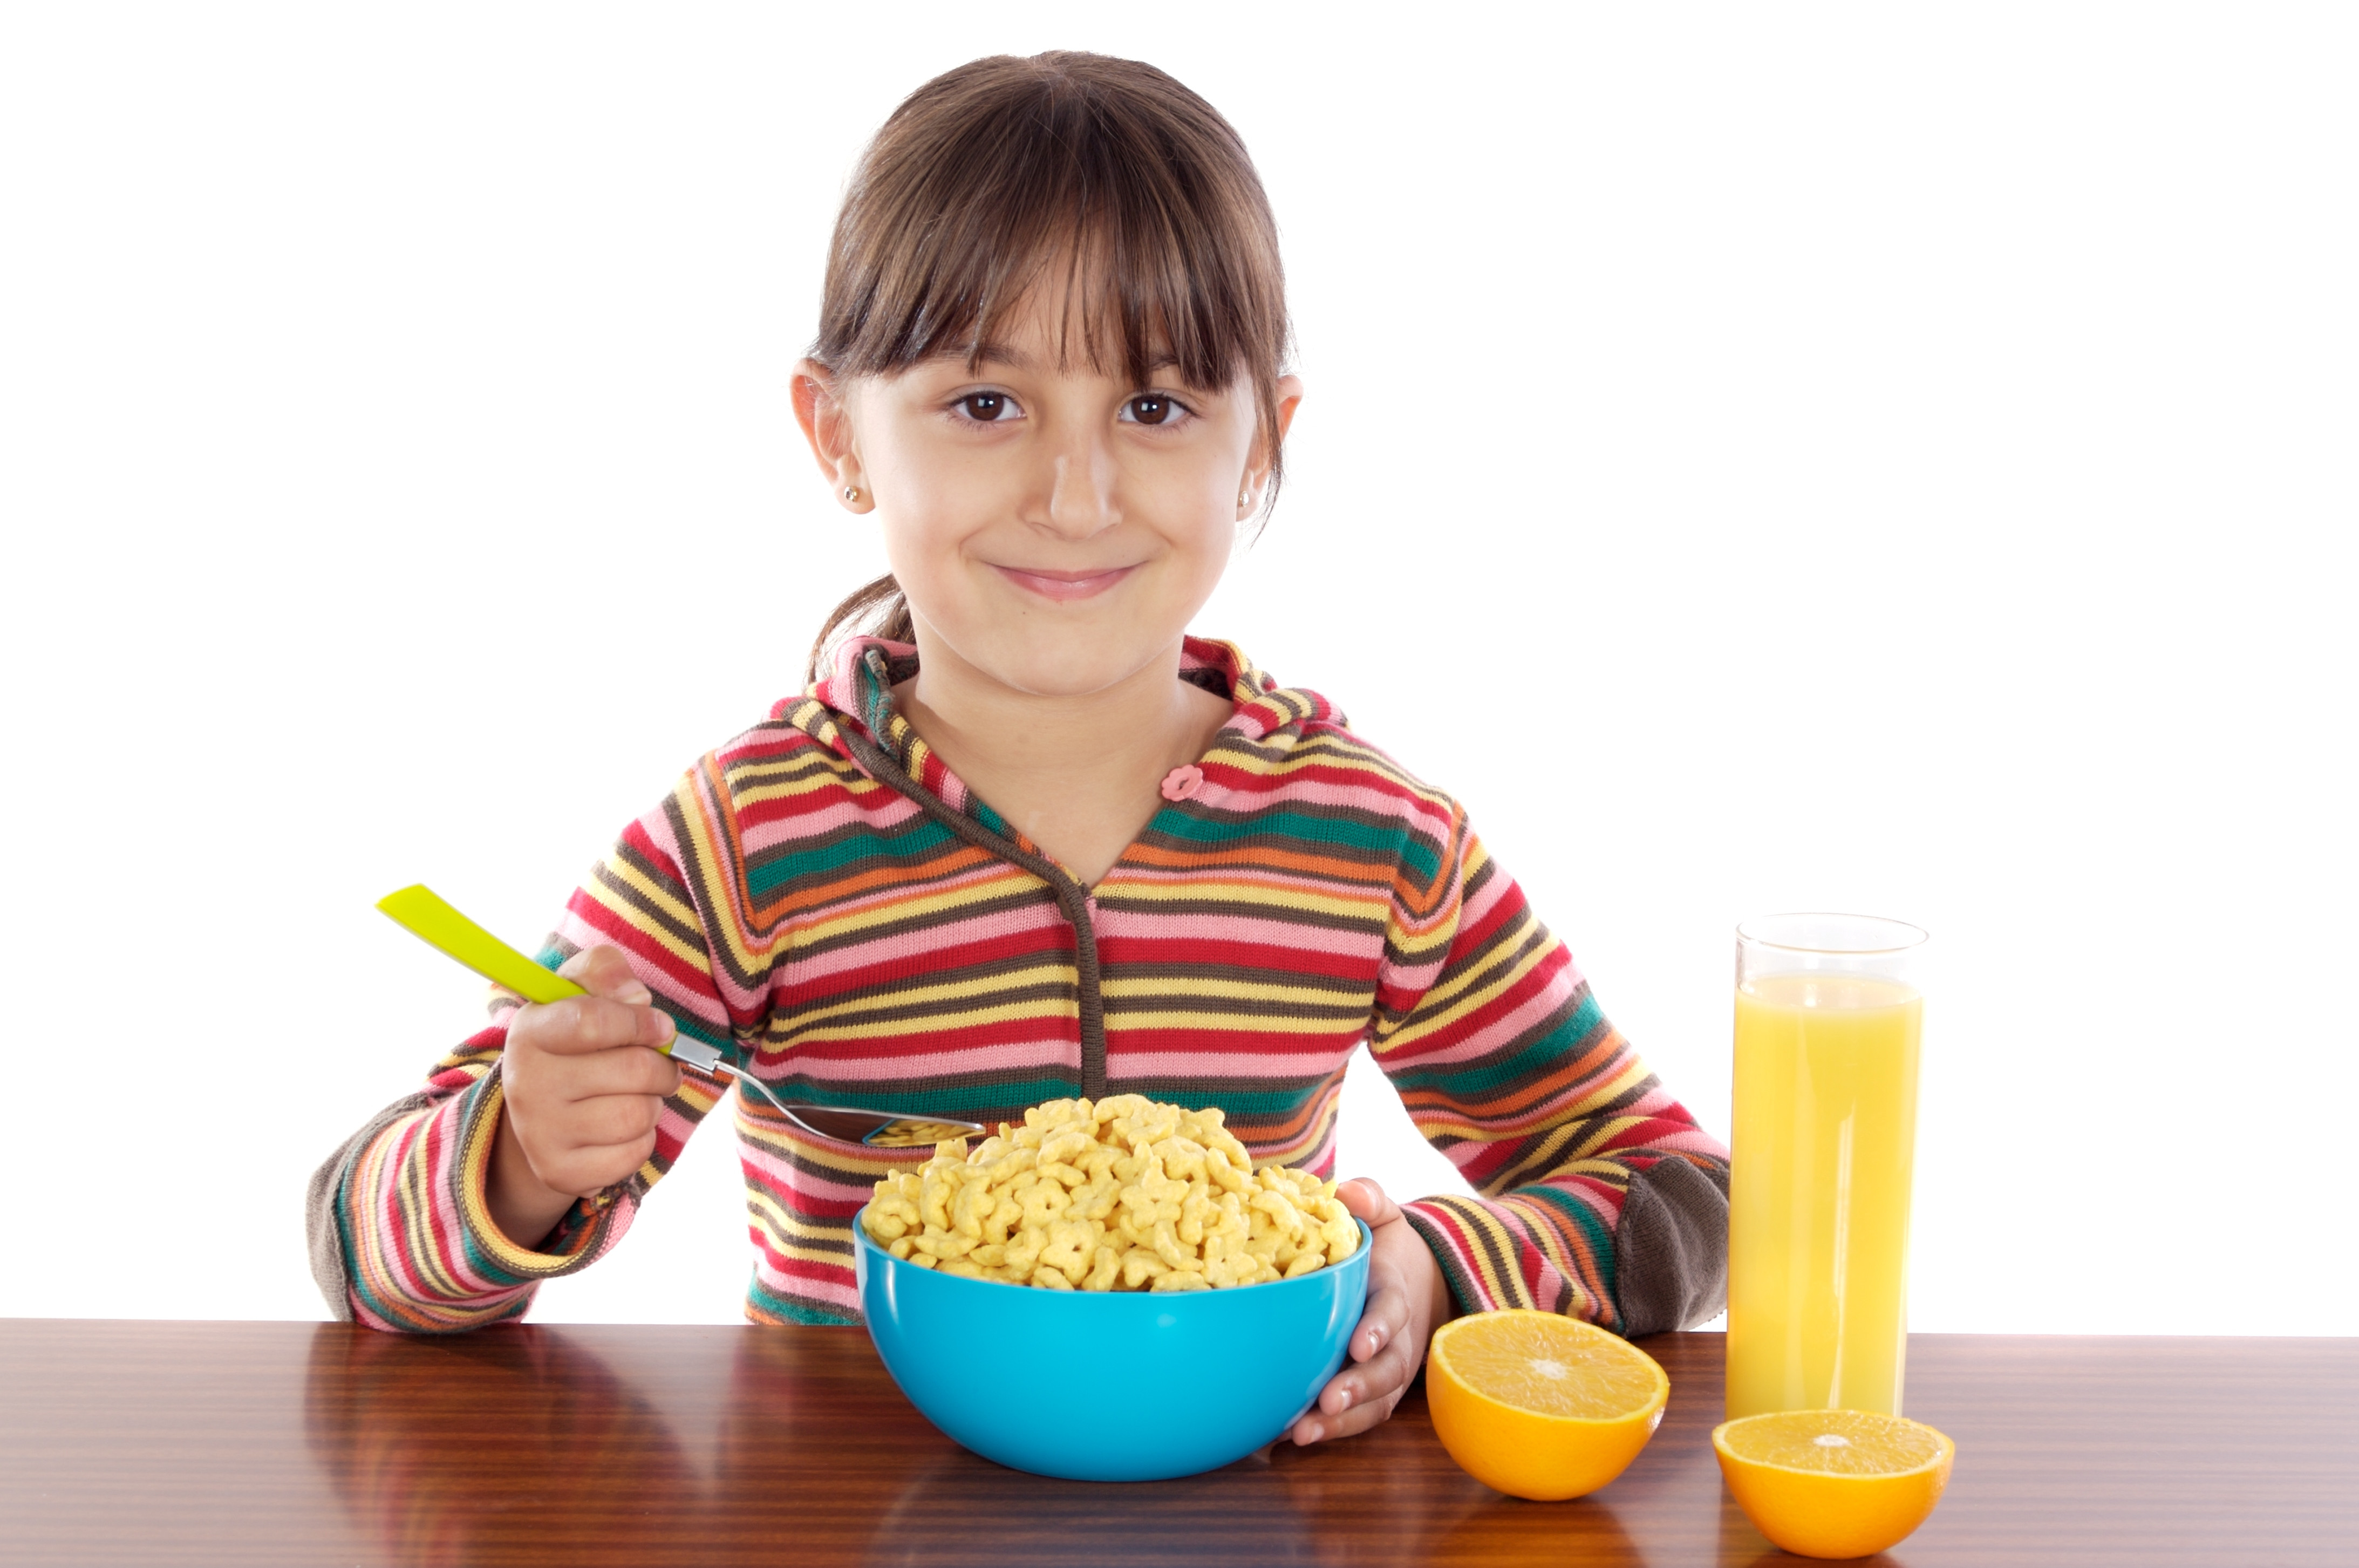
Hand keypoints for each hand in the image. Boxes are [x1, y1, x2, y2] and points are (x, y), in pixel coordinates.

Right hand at [486, 945, 680, 1248]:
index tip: (661, 1027)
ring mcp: (540, 1134)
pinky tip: (621, 1127)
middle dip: (661, 1066)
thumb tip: (637, 996)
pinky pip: (633, 1153)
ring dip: (652, 1102)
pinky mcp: (559, 1172)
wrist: (538, 1110)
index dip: (641, 1022)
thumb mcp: (577, 991)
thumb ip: (604, 971)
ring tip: (634, 1095)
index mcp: (530, 1032)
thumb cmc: (571, 1041)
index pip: (593, 1021)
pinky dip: (642, 1139)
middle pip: (633, 1071)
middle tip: (657, 1065)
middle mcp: (526, 1085)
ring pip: (638, 1115)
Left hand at [1289, 1177, 1455, 1446]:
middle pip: (1386, 1369)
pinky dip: (1333, 1431)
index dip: (1378, 1328)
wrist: (1420, 1283)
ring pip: (1374, 1403)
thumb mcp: (1385, 1216)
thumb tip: (1346, 1189)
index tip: (1358, 1343)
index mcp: (1394, 1292)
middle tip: (1328, 1402)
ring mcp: (1387, 1369)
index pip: (1391, 1310)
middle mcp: (1396, 1338)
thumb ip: (1370, 1199)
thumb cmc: (1388, 1248)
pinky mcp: (1375, 1392)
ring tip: (1303, 1434)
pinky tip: (1291, 1439)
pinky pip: (1360, 1417)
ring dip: (1342, 1421)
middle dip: (1359, 1388)